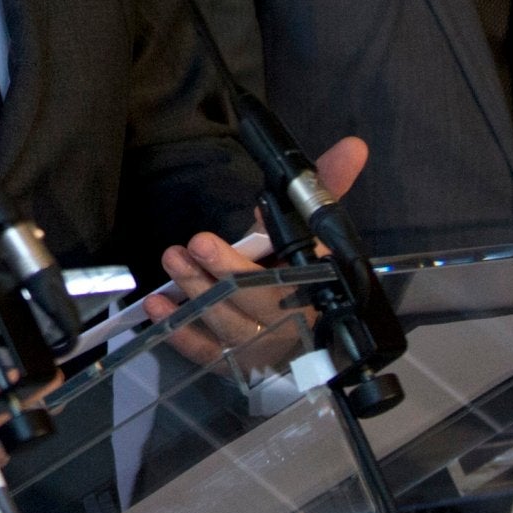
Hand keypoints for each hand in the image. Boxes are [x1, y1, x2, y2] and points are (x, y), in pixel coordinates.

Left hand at [142, 135, 371, 367]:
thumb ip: (325, 186)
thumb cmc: (302, 266)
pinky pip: (206, 354)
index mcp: (315, 290)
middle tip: (193, 246)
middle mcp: (291, 324)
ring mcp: (261, 348)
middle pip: (256, 303)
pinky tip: (159, 307)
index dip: (254, 263)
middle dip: (222, 273)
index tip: (227, 234)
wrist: (302, 321)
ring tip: (173, 260)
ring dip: (197, 293)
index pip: (291, 279)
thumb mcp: (313, 226)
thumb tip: (353, 146)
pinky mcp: (232, 365)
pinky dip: (181, 333)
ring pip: (228, 324)